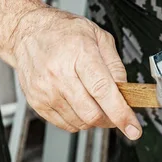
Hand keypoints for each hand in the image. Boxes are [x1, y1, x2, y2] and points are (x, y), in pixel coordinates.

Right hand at [8, 6, 140, 138]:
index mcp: (79, 53)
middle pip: (92, 113)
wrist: (28, 32)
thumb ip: (116, 66)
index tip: (133, 129)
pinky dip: (77, 120)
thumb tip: (125, 92)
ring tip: (93, 102)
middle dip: (110, 119)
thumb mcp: (98, 37)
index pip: (103, 91)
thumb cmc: (63, 33)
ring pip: (80, 122)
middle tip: (115, 112)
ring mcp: (46, 90)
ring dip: (93, 119)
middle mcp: (60, 73)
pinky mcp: (37, 102)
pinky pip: (65, 124)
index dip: (120, 113)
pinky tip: (78, 104)